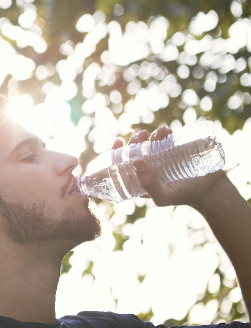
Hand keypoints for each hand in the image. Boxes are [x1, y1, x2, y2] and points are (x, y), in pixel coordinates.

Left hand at [111, 126, 228, 207]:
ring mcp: (162, 160)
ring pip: (149, 144)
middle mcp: (148, 169)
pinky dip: (163, 133)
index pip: (122, 166)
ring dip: (150, 135)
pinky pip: (166, 140)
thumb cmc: (183, 196)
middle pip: (135, 152)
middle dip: (134, 141)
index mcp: (139, 180)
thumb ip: (148, 184)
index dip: (116, 153)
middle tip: (141, 135)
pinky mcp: (175, 152)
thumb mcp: (163, 196)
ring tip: (158, 132)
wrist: (210, 191)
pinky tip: (165, 130)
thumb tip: (135, 162)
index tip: (118, 142)